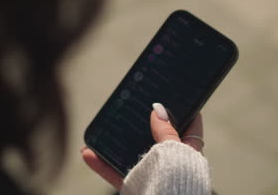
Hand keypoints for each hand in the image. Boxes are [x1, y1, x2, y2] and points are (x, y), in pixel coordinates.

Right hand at [80, 103, 203, 190]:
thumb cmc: (181, 182)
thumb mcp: (175, 151)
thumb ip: (166, 131)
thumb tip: (157, 109)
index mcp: (188, 149)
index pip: (189, 123)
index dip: (181, 108)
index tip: (170, 93)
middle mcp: (170, 159)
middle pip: (154, 136)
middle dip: (140, 124)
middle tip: (127, 106)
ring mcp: (151, 171)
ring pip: (130, 154)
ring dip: (113, 144)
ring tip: (100, 131)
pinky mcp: (136, 184)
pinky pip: (116, 172)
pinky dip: (102, 164)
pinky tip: (88, 153)